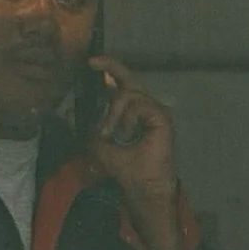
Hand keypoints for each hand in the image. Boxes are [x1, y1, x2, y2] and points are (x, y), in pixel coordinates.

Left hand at [85, 57, 184, 249]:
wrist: (143, 186)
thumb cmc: (126, 169)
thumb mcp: (101, 145)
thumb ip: (97, 126)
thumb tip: (87, 111)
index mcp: (134, 112)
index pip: (123, 84)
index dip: (110, 69)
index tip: (92, 63)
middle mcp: (146, 107)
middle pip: (128, 78)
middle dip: (110, 67)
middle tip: (91, 63)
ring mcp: (156, 110)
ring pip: (127, 94)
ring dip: (113, 115)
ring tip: (112, 135)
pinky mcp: (162, 116)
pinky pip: (137, 105)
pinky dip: (126, 119)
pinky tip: (126, 134)